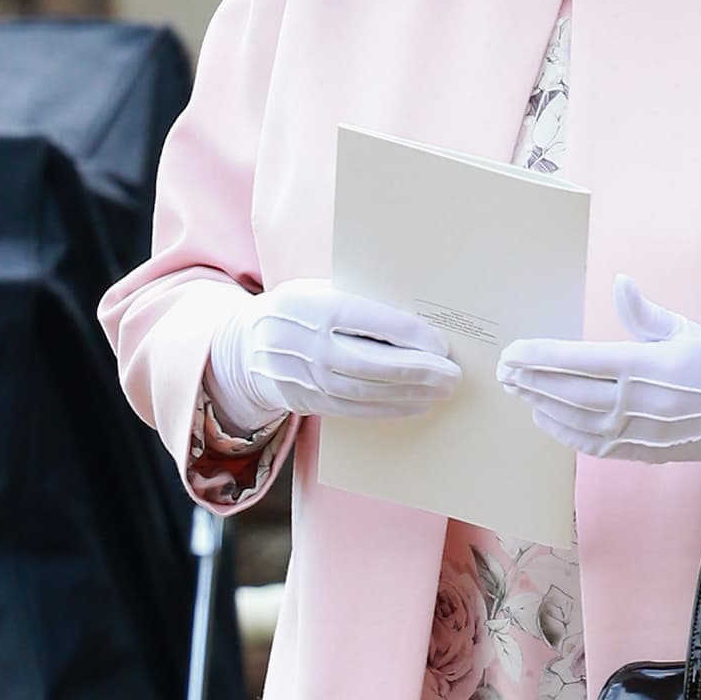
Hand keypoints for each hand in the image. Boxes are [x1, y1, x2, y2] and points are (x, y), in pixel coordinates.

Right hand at [206, 277, 460, 433]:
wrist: (247, 344)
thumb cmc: (300, 309)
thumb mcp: (321, 289)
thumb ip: (362, 299)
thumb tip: (420, 316)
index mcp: (314, 305)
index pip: (370, 321)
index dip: (410, 334)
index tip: (441, 343)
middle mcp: (307, 343)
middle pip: (372, 363)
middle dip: (418, 371)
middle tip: (453, 374)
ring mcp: (305, 377)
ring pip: (366, 392)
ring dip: (411, 394)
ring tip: (443, 390)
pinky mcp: (306, 401)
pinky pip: (354, 410)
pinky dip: (390, 409)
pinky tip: (417, 404)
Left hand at [497, 275, 700, 493]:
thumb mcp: (683, 331)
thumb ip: (645, 313)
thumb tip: (620, 283)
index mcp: (645, 366)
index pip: (580, 360)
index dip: (541, 357)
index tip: (514, 351)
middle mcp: (636, 402)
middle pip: (569, 392)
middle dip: (530, 380)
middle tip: (503, 370)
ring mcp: (636, 431)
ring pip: (574, 419)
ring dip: (540, 403)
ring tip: (515, 389)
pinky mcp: (637, 451)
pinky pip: (590, 443)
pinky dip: (562, 431)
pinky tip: (542, 417)